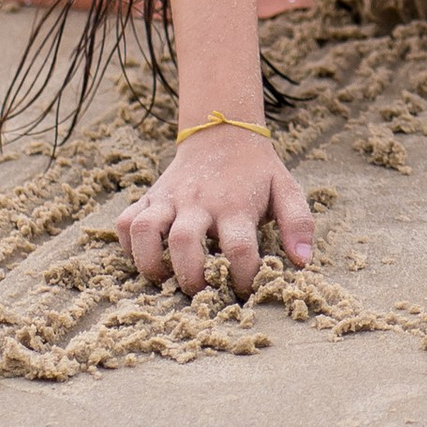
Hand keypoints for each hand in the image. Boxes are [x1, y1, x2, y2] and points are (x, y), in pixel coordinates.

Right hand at [116, 125, 315, 300]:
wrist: (222, 133)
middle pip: (184, 243)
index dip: (242, 277)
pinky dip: (127, 245)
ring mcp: (169, 199)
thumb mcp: (286, 190)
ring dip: (150, 263)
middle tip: (202, 293)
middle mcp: (198, 202)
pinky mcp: (150, 197)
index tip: (245, 289)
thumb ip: (299, 223)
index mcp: (235, 205)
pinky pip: (125, 221)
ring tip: (165, 281)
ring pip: (144, 230)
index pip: (238, 248)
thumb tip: (302, 261)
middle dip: (191, 277)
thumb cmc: (257, 172)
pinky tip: (145, 257)